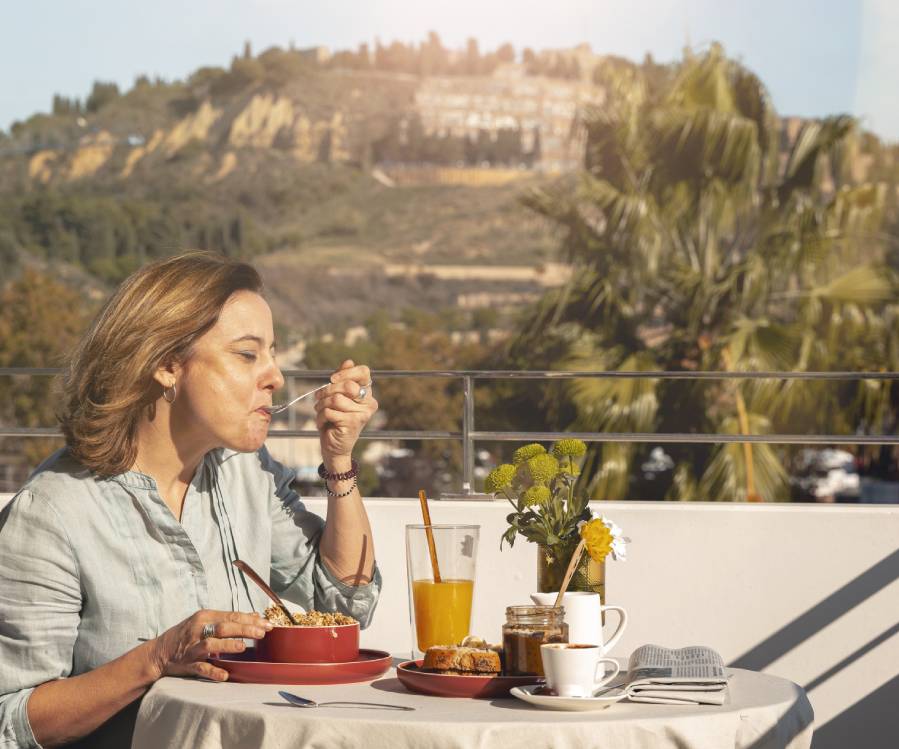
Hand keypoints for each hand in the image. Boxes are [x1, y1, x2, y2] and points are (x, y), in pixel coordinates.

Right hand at [148, 610, 271, 681]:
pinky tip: (224, 675)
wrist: (158, 653)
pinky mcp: (186, 664)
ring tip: (243, 647)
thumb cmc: (186, 635)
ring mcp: (192, 648)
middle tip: (262, 633)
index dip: (250, 619)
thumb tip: (255, 615)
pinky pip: (201, 668)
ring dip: (228, 646)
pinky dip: (213, 671)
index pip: (231, 615)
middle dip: (244, 629)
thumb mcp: (205, 622)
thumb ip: (228, 619)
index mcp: (205, 617)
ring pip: (211, 645)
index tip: (267, 623)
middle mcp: (198, 630)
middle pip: (223, 627)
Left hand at [314, 360, 377, 461]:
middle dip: (327, 390)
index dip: (346, 372)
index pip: (364, 372)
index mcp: (367, 393)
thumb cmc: (335, 419)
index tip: (331, 379)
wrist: (334, 446)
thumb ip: (342, 379)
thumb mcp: (337, 396)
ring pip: (336, 399)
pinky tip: (323, 423)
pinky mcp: (353, 423)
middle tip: (319, 398)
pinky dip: (321, 417)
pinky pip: (330, 411)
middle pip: (347, 385)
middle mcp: (369, 402)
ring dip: (322, 405)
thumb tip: (348, 361)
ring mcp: (363, 414)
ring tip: (320, 412)